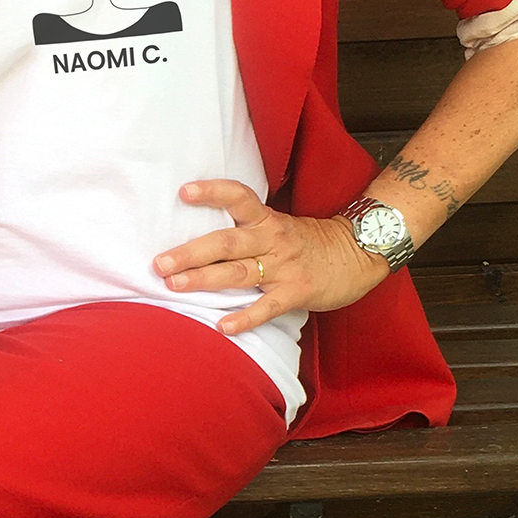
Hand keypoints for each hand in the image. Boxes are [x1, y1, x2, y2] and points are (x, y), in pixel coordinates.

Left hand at [152, 178, 389, 335]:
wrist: (357, 254)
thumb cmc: (309, 241)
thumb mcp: (278, 225)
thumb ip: (247, 229)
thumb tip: (200, 235)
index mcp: (267, 219)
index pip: (238, 197)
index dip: (212, 192)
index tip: (183, 192)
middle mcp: (272, 239)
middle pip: (227, 241)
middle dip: (191, 252)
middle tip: (160, 262)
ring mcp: (284, 266)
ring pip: (239, 272)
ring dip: (204, 280)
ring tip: (174, 285)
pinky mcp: (297, 292)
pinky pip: (267, 307)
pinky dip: (244, 317)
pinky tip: (222, 326)